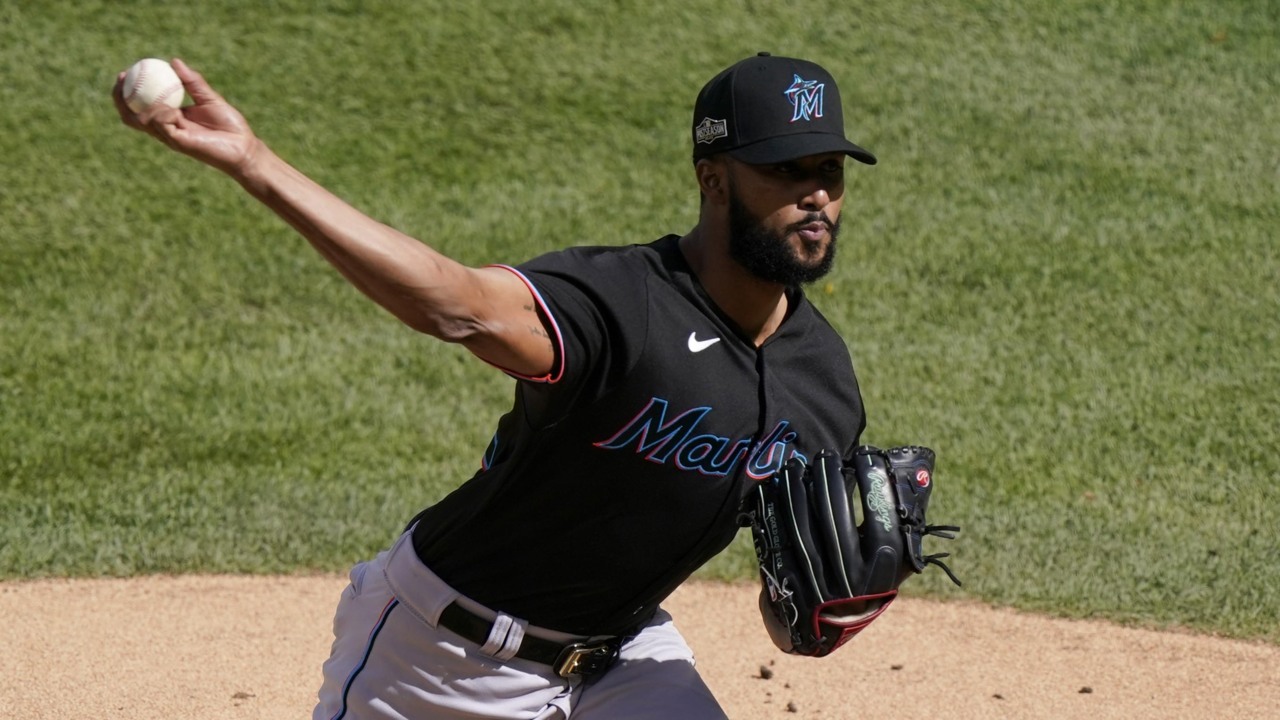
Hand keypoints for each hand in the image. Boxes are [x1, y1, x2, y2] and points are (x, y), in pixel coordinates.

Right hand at [113, 58, 260, 177]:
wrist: (245, 148)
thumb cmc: (229, 126)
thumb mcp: (209, 98)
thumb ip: (192, 82)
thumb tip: (174, 61)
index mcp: (169, 118)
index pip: (138, 106)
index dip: (126, 92)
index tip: (124, 73)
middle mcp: (166, 129)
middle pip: (131, 117)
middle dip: (120, 98)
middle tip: (122, 79)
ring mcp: (171, 137)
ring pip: (142, 122)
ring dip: (143, 105)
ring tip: (150, 93)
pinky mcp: (180, 143)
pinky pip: (163, 127)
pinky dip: (163, 115)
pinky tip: (172, 109)